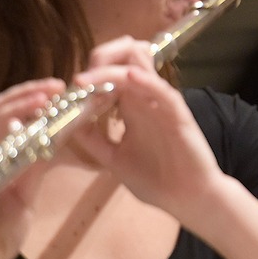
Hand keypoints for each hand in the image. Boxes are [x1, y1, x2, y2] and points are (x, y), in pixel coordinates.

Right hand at [0, 78, 66, 258]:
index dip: (30, 98)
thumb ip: (34, 166)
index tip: (58, 90)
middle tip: (56, 85)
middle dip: (28, 93)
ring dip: (19, 104)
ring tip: (45, 96)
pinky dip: (3, 130)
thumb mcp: (24, 192)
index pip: (7, 113)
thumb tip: (54, 140)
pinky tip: (23, 121)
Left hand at [68, 37, 224, 218]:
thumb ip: (94, 140)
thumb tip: (68, 123)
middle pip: (125, 58)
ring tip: (89, 78)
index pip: (111, 73)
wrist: (189, 199)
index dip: (89, 74)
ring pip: (140, 67)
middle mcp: (145, 99)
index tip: (69, 90)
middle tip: (79, 80)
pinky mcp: (178, 114)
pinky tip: (129, 76)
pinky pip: (162, 91)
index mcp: (131, 107)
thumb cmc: (157, 180)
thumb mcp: (114, 159)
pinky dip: (145, 81)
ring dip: (113, 68)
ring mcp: (161, 104)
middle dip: (100, 59)